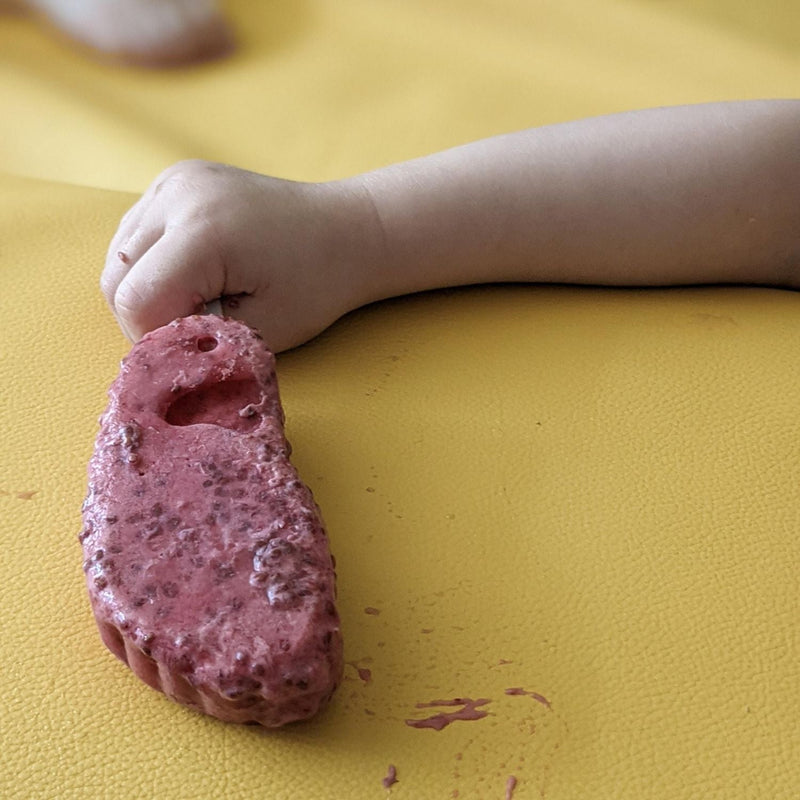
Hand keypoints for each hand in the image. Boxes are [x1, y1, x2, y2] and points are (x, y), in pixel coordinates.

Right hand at [102, 160, 376, 350]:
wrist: (346, 231)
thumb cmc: (318, 284)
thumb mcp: (262, 330)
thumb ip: (200, 342)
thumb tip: (155, 352)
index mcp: (203, 232)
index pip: (135, 302)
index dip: (156, 340)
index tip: (194, 348)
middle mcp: (179, 195)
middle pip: (115, 278)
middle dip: (146, 317)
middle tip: (195, 331)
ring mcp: (174, 181)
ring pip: (119, 255)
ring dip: (147, 289)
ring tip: (199, 299)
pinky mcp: (175, 180)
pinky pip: (135, 234)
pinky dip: (152, 264)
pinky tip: (194, 273)